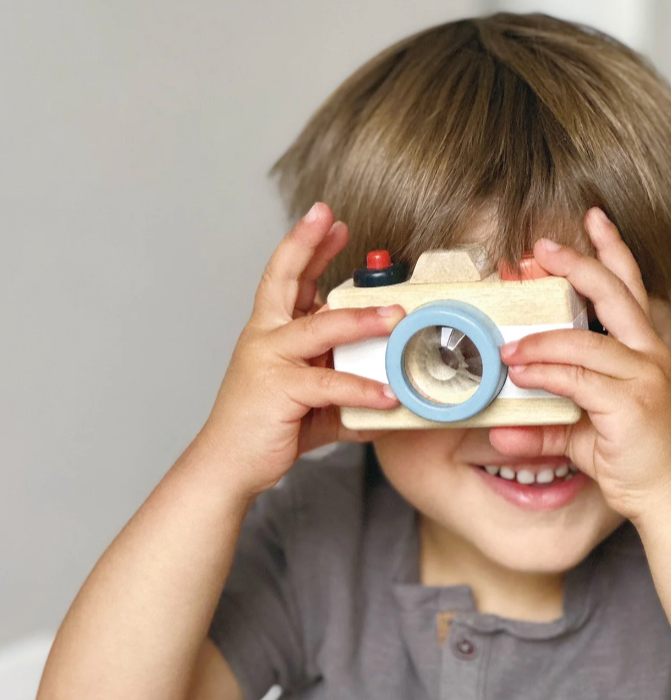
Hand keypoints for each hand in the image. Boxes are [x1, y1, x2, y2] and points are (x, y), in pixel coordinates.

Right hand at [199, 202, 404, 497]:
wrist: (230, 463)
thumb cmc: (269, 425)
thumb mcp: (311, 396)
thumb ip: (342, 381)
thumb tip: (387, 384)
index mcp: (271, 332)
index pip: (288, 279)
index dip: (307, 247)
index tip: (328, 221)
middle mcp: (265, 337)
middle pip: (285, 280)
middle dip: (308, 246)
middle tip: (333, 222)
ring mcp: (269, 360)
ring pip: (319, 328)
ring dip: (361, 319)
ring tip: (396, 316)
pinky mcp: (279, 390)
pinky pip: (329, 384)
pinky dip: (362, 388)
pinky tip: (388, 394)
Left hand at [492, 208, 670, 522]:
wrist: (663, 492)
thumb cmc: (628, 451)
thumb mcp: (581, 425)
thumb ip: (546, 417)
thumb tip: (502, 425)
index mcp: (640, 347)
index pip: (630, 285)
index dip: (612, 249)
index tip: (591, 219)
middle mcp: (647, 353)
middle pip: (615, 294)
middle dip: (577, 264)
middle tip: (540, 248)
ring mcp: (643, 376)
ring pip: (584, 342)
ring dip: (539, 340)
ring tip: (506, 347)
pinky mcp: (632, 404)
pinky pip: (578, 378)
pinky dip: (545, 372)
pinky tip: (521, 372)